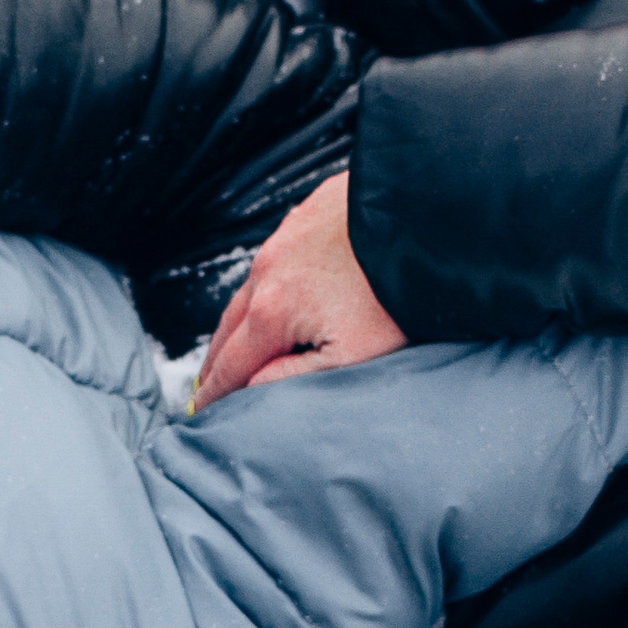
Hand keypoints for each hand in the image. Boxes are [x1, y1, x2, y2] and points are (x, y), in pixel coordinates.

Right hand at [191, 173, 407, 407]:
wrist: (426, 216)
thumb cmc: (395, 294)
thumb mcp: (349, 356)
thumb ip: (294, 378)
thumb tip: (252, 390)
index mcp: (271, 312)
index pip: (230, 365)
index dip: (214, 393)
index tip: (200, 412)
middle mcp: (267, 270)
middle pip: (228, 327)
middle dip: (214, 361)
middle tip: (206, 387)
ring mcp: (283, 238)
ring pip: (247, 289)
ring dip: (236, 321)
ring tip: (233, 345)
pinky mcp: (305, 215)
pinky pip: (273, 257)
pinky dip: (262, 284)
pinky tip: (271, 293)